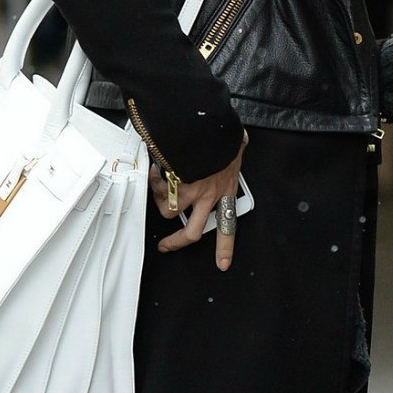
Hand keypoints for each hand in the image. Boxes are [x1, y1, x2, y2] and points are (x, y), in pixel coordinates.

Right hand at [148, 131, 247, 271]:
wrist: (207, 128)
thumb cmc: (221, 136)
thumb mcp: (235, 145)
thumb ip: (235, 148)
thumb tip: (239, 140)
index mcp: (225, 189)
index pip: (228, 224)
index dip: (224, 246)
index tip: (223, 263)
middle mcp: (208, 197)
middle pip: (191, 233)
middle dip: (176, 243)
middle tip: (166, 246)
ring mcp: (189, 193)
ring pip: (169, 212)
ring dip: (160, 201)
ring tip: (157, 187)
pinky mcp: (173, 185)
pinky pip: (158, 191)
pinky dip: (153, 182)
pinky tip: (154, 171)